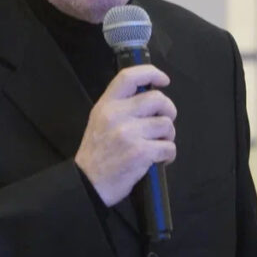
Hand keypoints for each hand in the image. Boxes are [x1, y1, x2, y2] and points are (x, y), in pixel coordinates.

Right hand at [74, 64, 176, 206]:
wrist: (88, 183)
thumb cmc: (97, 152)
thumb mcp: (99, 121)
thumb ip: (120, 106)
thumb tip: (150, 97)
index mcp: (106, 105)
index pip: (129, 77)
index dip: (151, 73)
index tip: (163, 80)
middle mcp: (117, 115)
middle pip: (158, 99)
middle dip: (168, 110)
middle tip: (164, 122)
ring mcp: (129, 134)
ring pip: (166, 125)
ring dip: (168, 136)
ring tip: (158, 145)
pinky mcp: (141, 153)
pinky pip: (168, 147)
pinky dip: (168, 155)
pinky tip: (159, 160)